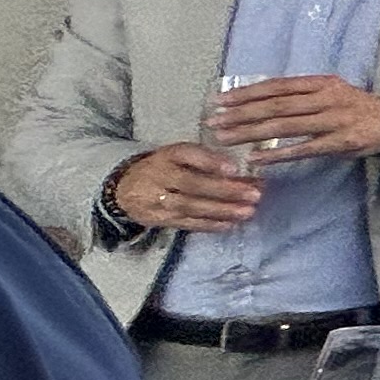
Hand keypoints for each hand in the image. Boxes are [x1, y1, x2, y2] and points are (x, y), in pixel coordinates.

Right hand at [109, 144, 261, 235]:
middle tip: (254, 194)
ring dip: (221, 210)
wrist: (125, 187)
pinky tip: (229, 224)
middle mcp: (160, 175)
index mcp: (168, 154)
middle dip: (225, 190)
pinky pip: (185, 222)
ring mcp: (156, 199)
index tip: (235, 168)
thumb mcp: (184, 156)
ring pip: (189, 206)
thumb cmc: (167, 167)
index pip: (188, 155)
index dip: (211, 161)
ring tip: (247, 212)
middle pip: (192, 183)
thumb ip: (214, 162)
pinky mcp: (158, 218)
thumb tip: (250, 174)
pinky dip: (209, 224)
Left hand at [205, 74, 379, 162]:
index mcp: (322, 83)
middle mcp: (327, 98)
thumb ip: (302, 95)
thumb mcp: (332, 91)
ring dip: (252, 133)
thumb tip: (261, 100)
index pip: (277, 86)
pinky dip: (278, 154)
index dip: (247, 93)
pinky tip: (257, 158)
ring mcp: (334, 121)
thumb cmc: (357, 108)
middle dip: (241, 114)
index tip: (221, 100)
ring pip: (285, 126)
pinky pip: (303, 149)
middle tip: (214, 121)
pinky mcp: (340, 143)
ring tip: (226, 138)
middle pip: (276, 106)